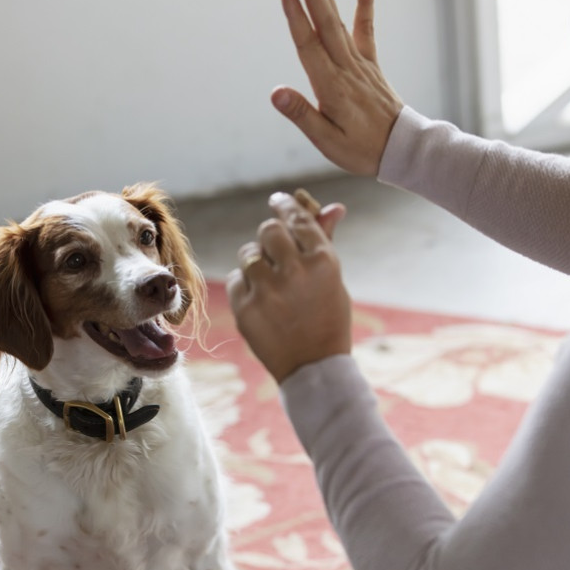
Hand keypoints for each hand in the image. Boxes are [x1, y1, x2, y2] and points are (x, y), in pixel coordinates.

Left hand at [226, 192, 351, 384]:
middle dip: (270, 235)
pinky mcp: (244, 308)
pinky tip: (261, 301)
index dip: (286, 206)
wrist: (313, 368)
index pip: (298, 219)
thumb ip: (325, 242)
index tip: (278, 201)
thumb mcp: (334, 281)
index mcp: (322, 261)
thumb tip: (333, 207)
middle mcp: (294, 272)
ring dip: (256, 261)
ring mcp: (266, 290)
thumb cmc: (328, 320)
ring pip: (248, 253)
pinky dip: (245, 285)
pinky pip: (236, 279)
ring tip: (269, 281)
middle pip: (269, 230)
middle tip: (274, 247)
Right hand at [272, 0, 402, 175]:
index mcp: (331, 87)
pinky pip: (367, 30)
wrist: (400, 149)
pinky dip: (365, 4)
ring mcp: (360, 64)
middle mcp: (346, 69)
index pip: (309, 46)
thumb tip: (276, 92)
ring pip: (340, 23)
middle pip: (326, 25)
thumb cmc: (360, 150)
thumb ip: (301, 114)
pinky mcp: (370, 65)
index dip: (296, 17)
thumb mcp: (326, 140)